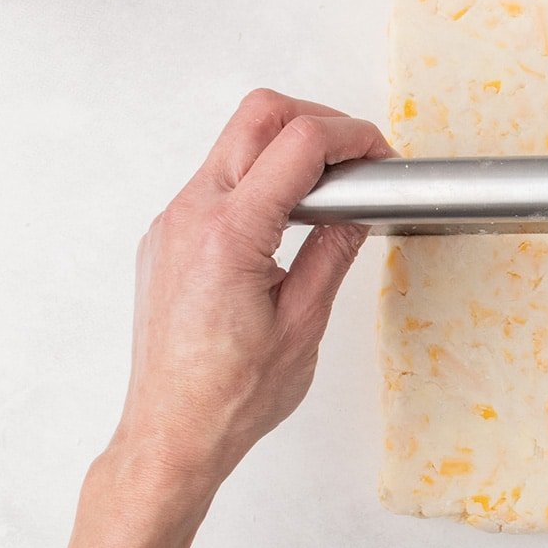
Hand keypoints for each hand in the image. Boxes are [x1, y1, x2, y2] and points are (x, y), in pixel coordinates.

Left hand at [112, 89, 391, 498]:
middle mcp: (190, 215)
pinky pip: (217, 180)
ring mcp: (172, 222)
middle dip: (317, 120)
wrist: (172, 433)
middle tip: (356, 158)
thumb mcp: (305, 322)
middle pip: (257, 115)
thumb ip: (334, 251)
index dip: (352, 136)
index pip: (299, 142)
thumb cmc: (231, 395)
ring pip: (235, 143)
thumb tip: (358, 209)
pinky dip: (259, 178)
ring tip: (329, 192)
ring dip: (286, 149)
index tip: (379, 155)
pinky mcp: (168, 237)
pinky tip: (289, 219)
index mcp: (229, 234)